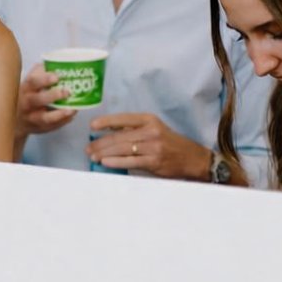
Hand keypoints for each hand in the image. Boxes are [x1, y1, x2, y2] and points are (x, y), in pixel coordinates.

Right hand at [16, 63, 77, 137]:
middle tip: (67, 92)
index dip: (44, 79)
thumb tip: (59, 59)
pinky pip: (51, 127)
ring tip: (72, 110)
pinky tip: (71, 115)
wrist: (14, 118)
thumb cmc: (27, 95)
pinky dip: (62, 122)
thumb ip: (40, 72)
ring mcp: (31, 118)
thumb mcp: (30, 83)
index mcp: (25, 88)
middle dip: (52, 96)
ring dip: (59, 114)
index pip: (32, 82)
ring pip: (44, 118)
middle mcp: (26, 103)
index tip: (57, 76)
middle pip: (37, 100)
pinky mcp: (38, 129)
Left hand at [87, 113, 211, 180]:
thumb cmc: (170, 143)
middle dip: (100, 142)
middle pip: (119, 136)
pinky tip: (105, 162)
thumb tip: (109, 129)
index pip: (123, 119)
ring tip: (93, 156)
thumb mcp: (154, 128)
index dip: (106, 122)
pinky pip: (130, 161)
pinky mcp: (154, 161)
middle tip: (88, 148)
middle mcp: (150, 131)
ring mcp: (153, 147)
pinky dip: (116, 162)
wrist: (193, 159)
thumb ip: (134, 128)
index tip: (92, 126)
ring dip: (104, 153)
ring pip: (122, 148)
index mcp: (149, 120)